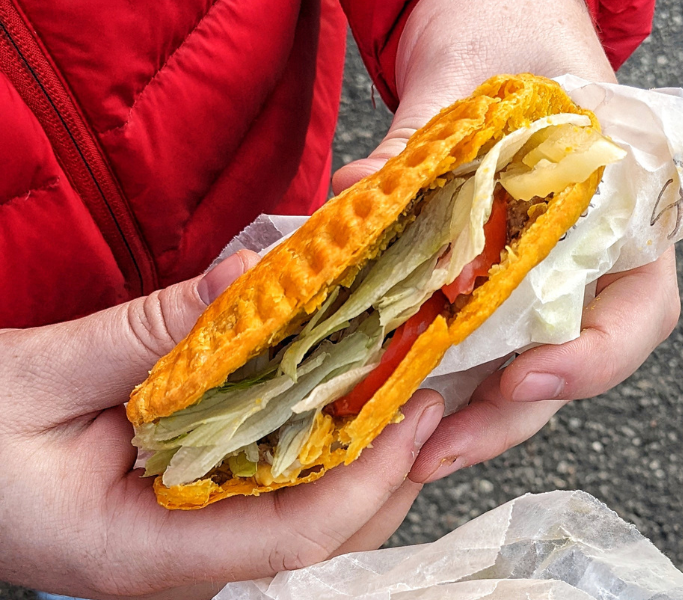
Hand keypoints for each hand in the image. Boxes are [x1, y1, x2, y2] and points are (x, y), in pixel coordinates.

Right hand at [0, 251, 443, 599]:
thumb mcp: (41, 376)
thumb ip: (146, 332)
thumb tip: (250, 276)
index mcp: (141, 552)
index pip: (286, 537)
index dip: (362, 479)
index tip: (413, 413)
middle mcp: (181, 561)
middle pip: (317, 538)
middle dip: (384, 472)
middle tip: (424, 391)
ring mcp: (190, 542)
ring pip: (306, 522)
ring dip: (361, 462)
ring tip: (398, 392)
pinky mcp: (190, 514)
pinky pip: (275, 497)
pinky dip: (317, 451)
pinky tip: (336, 405)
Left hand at [332, 0, 678, 483]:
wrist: (484, 10)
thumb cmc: (504, 24)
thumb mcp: (469, 74)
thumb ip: (422, 141)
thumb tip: (356, 197)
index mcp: (621, 205)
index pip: (640, 305)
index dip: (594, 357)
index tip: (528, 377)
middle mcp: (584, 252)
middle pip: (570, 357)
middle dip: (508, 414)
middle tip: (438, 450)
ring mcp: (531, 267)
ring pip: (518, 360)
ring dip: (466, 411)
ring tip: (406, 446)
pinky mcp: (480, 270)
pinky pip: (468, 332)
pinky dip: (435, 369)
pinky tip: (390, 393)